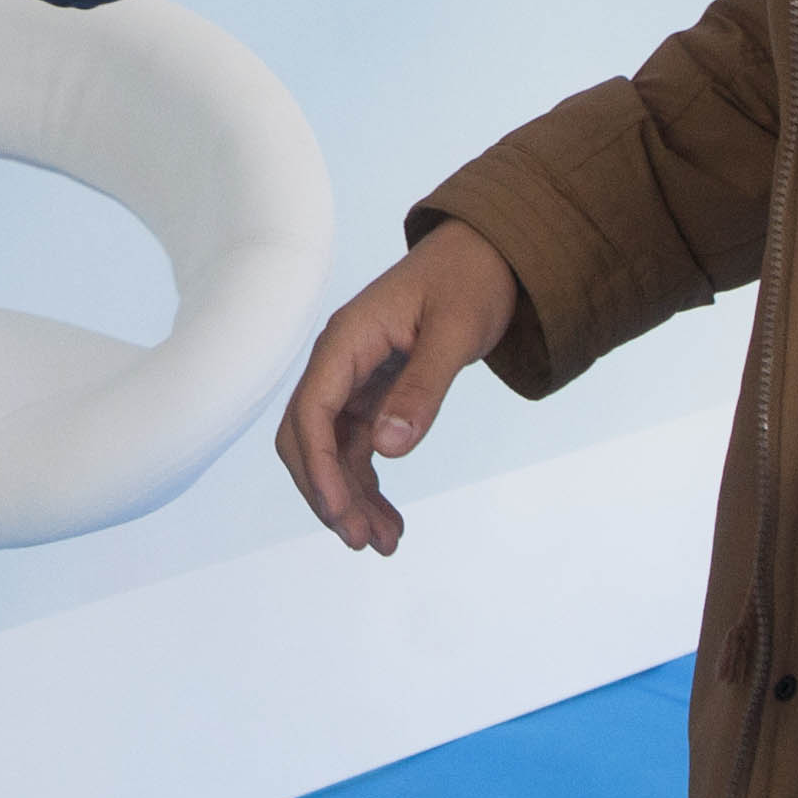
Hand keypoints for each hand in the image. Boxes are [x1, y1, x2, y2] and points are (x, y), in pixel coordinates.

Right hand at [277, 221, 519, 554]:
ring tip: (385, 543)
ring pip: (332, 451)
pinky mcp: (374, 392)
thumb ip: (423, 390)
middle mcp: (340, 361)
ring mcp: (354, 378)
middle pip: (308, 438)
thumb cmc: (470, 282)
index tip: (341, 516)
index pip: (312, 413)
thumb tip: (388, 450)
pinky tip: (390, 519)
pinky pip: (357, 447)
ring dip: (350, 497)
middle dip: (328, 492)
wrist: (489, 254)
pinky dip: (368, 485)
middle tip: (362, 542)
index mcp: (347, 340)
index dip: (319, 469)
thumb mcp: (454, 333)